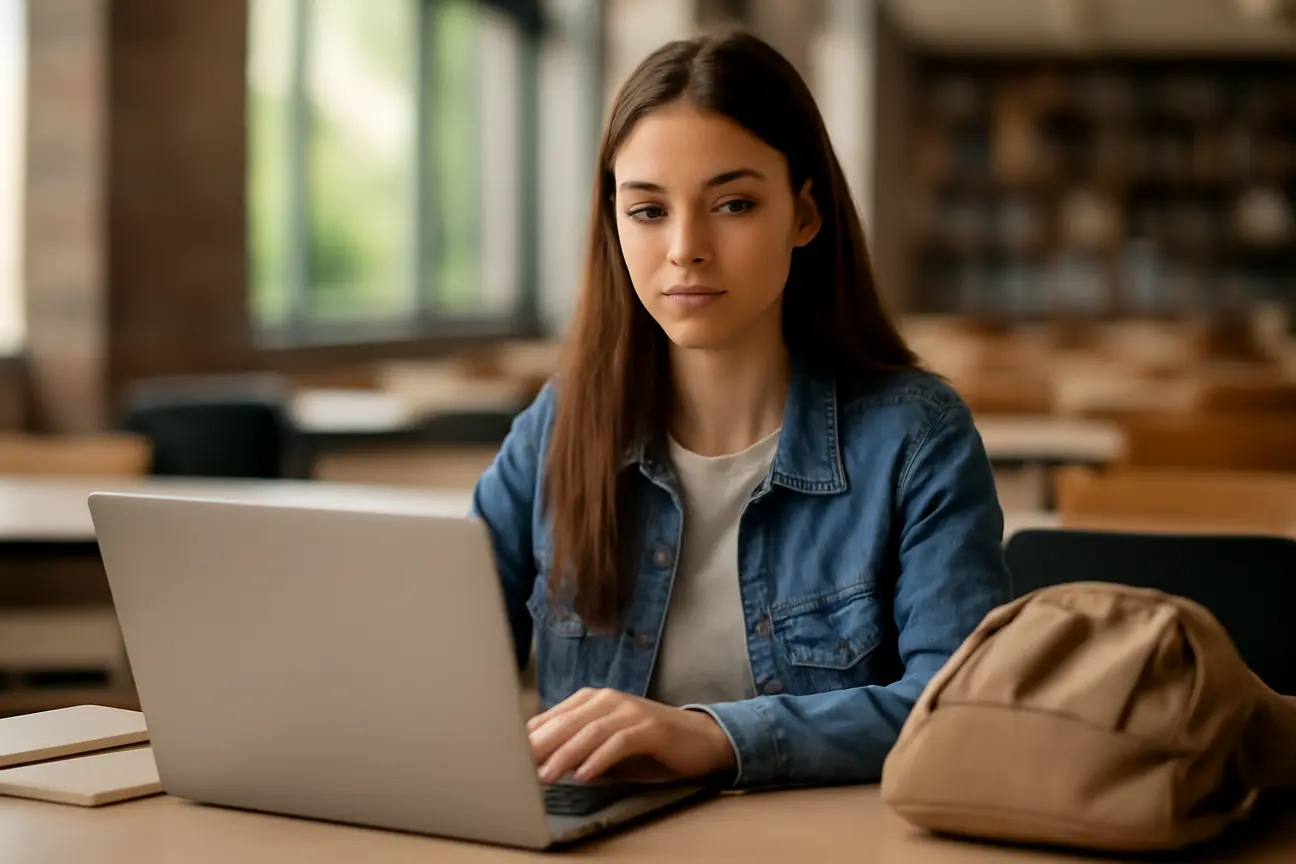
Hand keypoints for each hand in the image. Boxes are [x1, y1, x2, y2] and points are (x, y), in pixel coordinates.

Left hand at [526, 688, 736, 784]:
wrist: (699, 740)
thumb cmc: (647, 745)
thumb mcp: (605, 743)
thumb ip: (575, 745)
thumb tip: (536, 761)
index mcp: (592, 700)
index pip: (553, 718)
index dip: (529, 739)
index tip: (507, 759)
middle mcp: (608, 699)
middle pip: (566, 723)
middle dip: (540, 747)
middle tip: (517, 769)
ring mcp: (630, 711)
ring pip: (590, 731)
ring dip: (565, 756)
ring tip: (546, 777)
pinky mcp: (650, 727)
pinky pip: (619, 742)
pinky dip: (600, 759)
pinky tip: (586, 775)